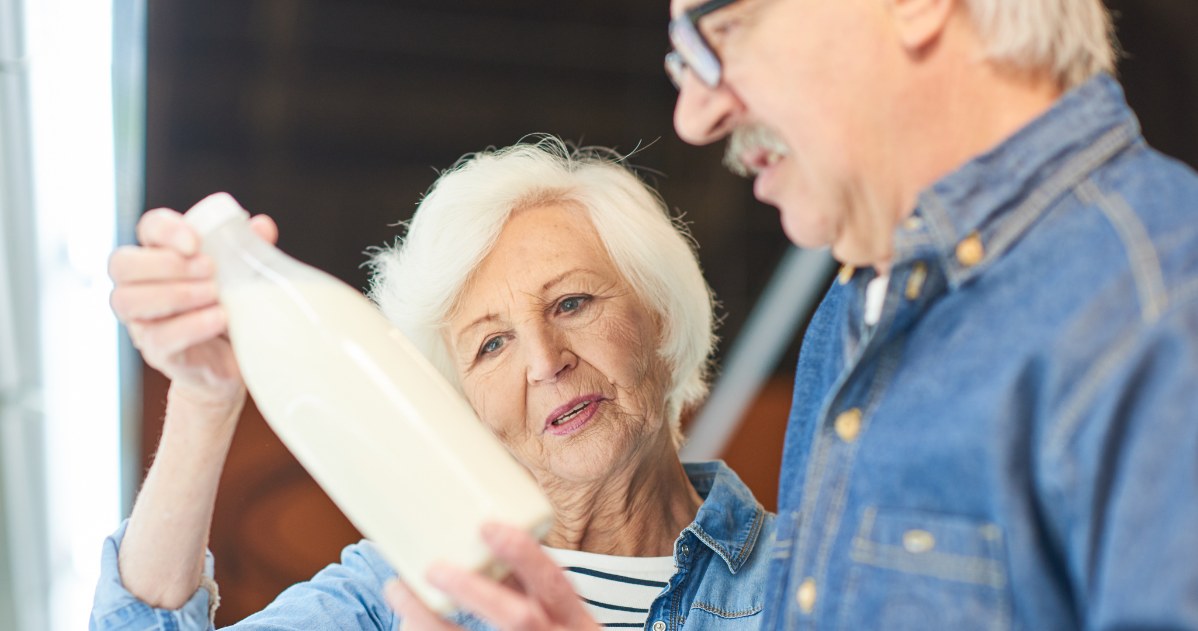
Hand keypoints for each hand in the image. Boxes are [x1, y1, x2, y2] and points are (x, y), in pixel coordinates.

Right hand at [108, 207, 278, 405]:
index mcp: (161, 256)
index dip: (166, 230)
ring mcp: (143, 321)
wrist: (237, 361)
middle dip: (165, 263)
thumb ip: (249, 249)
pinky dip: (190, 325)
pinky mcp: (157, 352)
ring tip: (215, 294)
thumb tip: (261, 226)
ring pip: (128, 300)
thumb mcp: (243, 276)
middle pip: (122, 264)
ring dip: (175, 293)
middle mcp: (141, 286)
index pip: (148, 229)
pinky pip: (159, 337)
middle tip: (209, 268)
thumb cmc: (233, 308)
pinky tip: (218, 318)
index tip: (196, 241)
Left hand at [385, 523, 599, 630]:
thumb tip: (474, 532)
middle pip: (519, 618)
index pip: (555, 582)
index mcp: (574, 621)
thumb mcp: (553, 613)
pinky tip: (405, 621)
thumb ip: (524, 585)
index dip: (524, 555)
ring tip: (399, 591)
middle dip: (474, 591)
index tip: (487, 527)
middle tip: (435, 568)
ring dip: (430, 620)